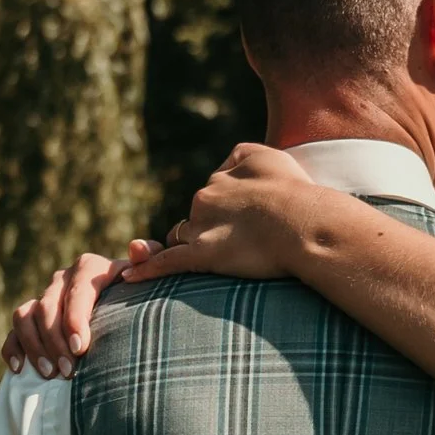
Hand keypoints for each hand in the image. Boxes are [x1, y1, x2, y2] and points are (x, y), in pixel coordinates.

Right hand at [5, 248, 140, 378]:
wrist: (126, 311)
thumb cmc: (142, 297)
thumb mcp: (150, 279)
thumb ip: (151, 262)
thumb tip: (137, 248)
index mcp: (90, 268)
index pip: (77, 289)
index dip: (75, 318)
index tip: (81, 348)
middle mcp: (63, 279)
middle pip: (47, 305)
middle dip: (55, 341)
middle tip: (68, 371)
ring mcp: (44, 297)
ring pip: (25, 315)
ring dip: (34, 346)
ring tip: (50, 374)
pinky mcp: (31, 318)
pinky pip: (14, 330)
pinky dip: (12, 348)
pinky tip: (18, 369)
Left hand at [120, 144, 342, 284]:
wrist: (305, 222)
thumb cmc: (297, 192)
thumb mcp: (271, 154)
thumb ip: (245, 156)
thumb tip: (229, 165)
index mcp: (222, 176)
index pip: (214, 193)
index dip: (229, 209)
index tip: (250, 222)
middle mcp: (206, 196)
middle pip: (197, 215)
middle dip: (212, 228)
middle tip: (245, 243)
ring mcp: (201, 226)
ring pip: (183, 237)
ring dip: (190, 246)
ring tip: (215, 260)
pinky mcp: (201, 254)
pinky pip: (165, 263)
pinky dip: (146, 270)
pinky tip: (130, 279)